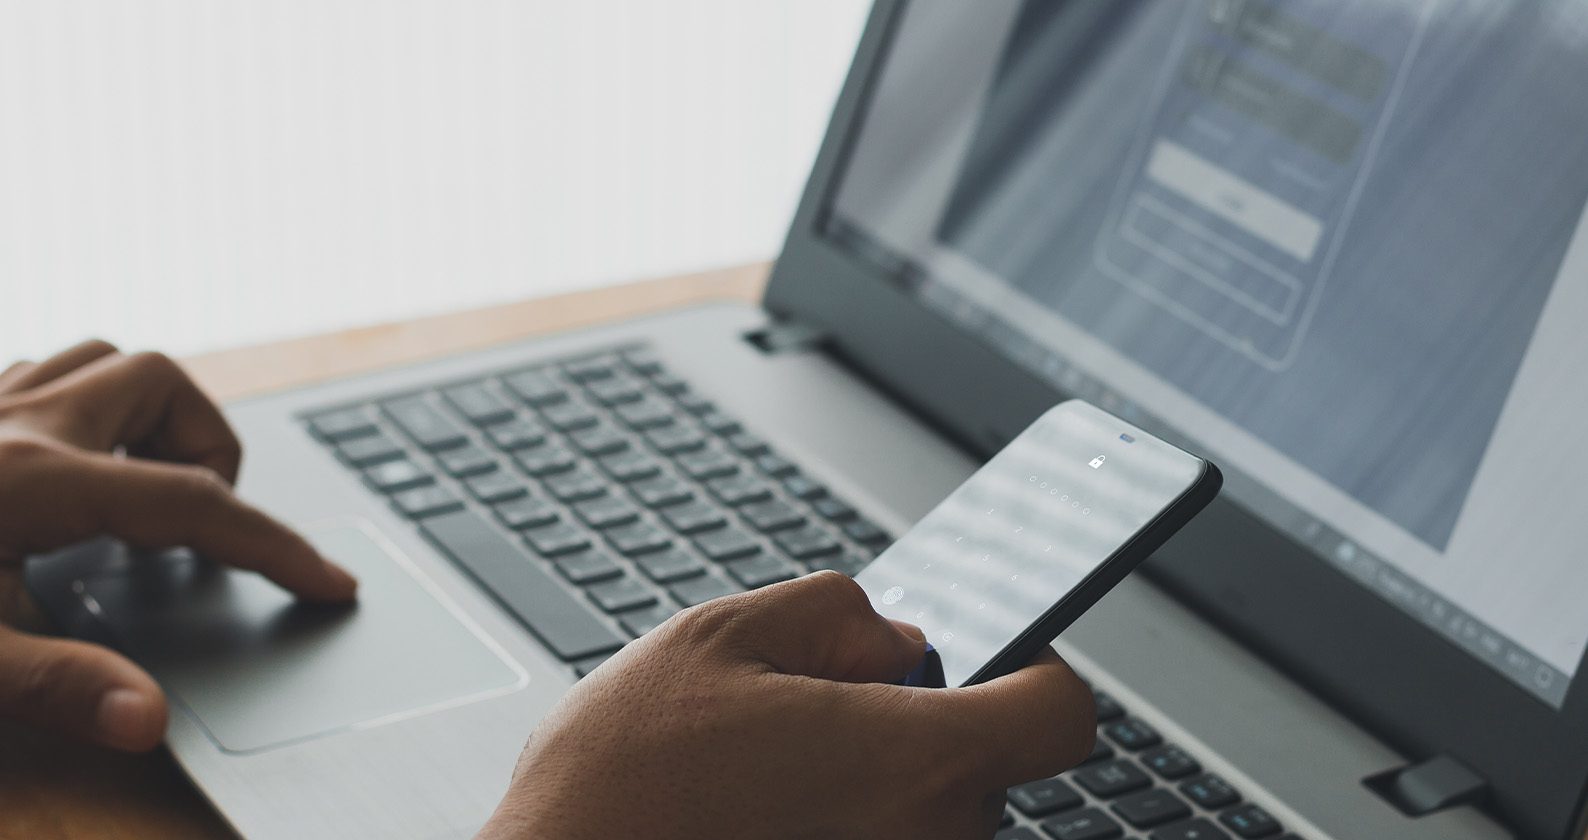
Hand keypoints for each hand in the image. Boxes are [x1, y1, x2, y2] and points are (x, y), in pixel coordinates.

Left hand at [0, 340, 356, 750]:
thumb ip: (54, 684)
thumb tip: (146, 718)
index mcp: (32, 478)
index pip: (194, 501)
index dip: (275, 546)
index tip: (329, 581)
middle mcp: (14, 422)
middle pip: (158, 380)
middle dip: (210, 443)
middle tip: (206, 521)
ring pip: (101, 361)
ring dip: (149, 414)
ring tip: (151, 488)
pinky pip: (47, 375)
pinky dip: (89, 410)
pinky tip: (77, 472)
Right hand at [482, 571, 1094, 839]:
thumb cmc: (624, 781)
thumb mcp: (722, 637)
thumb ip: (836, 615)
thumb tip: (897, 639)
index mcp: (914, 760)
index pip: (1059, 715)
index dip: (1033, 669)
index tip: (995, 651)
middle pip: (985, 762)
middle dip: (922, 716)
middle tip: (823, 702)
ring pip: (929, 810)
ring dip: (880, 776)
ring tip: (774, 766)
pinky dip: (851, 820)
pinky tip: (769, 810)